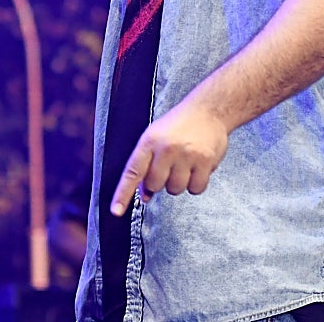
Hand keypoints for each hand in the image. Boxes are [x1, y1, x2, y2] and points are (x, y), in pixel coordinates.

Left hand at [110, 96, 229, 216]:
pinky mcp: (206, 161)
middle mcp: (166, 148)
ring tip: (183, 164)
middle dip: (160, 182)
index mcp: (148, 141)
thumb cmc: (176, 127)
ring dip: (178, 183)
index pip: (132, 172)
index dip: (123, 194)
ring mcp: (187, 155)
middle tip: (168, 166)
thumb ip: (146, 165)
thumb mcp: (154, 138)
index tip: (116, 211)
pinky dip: (196, 184)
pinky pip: (196, 188)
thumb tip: (145, 196)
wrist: (207, 110)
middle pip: (155, 185)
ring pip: (176, 189)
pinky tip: (197, 167)